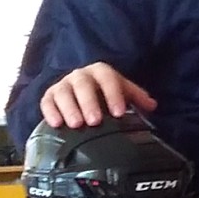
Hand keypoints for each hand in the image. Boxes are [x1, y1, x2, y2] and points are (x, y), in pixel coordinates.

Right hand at [38, 63, 157, 129]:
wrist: (81, 94)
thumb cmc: (105, 95)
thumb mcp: (122, 93)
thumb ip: (136, 97)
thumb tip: (152, 105)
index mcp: (101, 73)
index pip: (108, 79)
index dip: (113, 94)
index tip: (119, 112)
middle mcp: (81, 76)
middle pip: (83, 85)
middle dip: (89, 102)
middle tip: (95, 120)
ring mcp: (63, 86)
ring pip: (64, 93)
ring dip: (70, 108)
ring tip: (76, 124)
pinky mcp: (49, 97)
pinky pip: (47, 102)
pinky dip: (50, 112)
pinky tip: (56, 124)